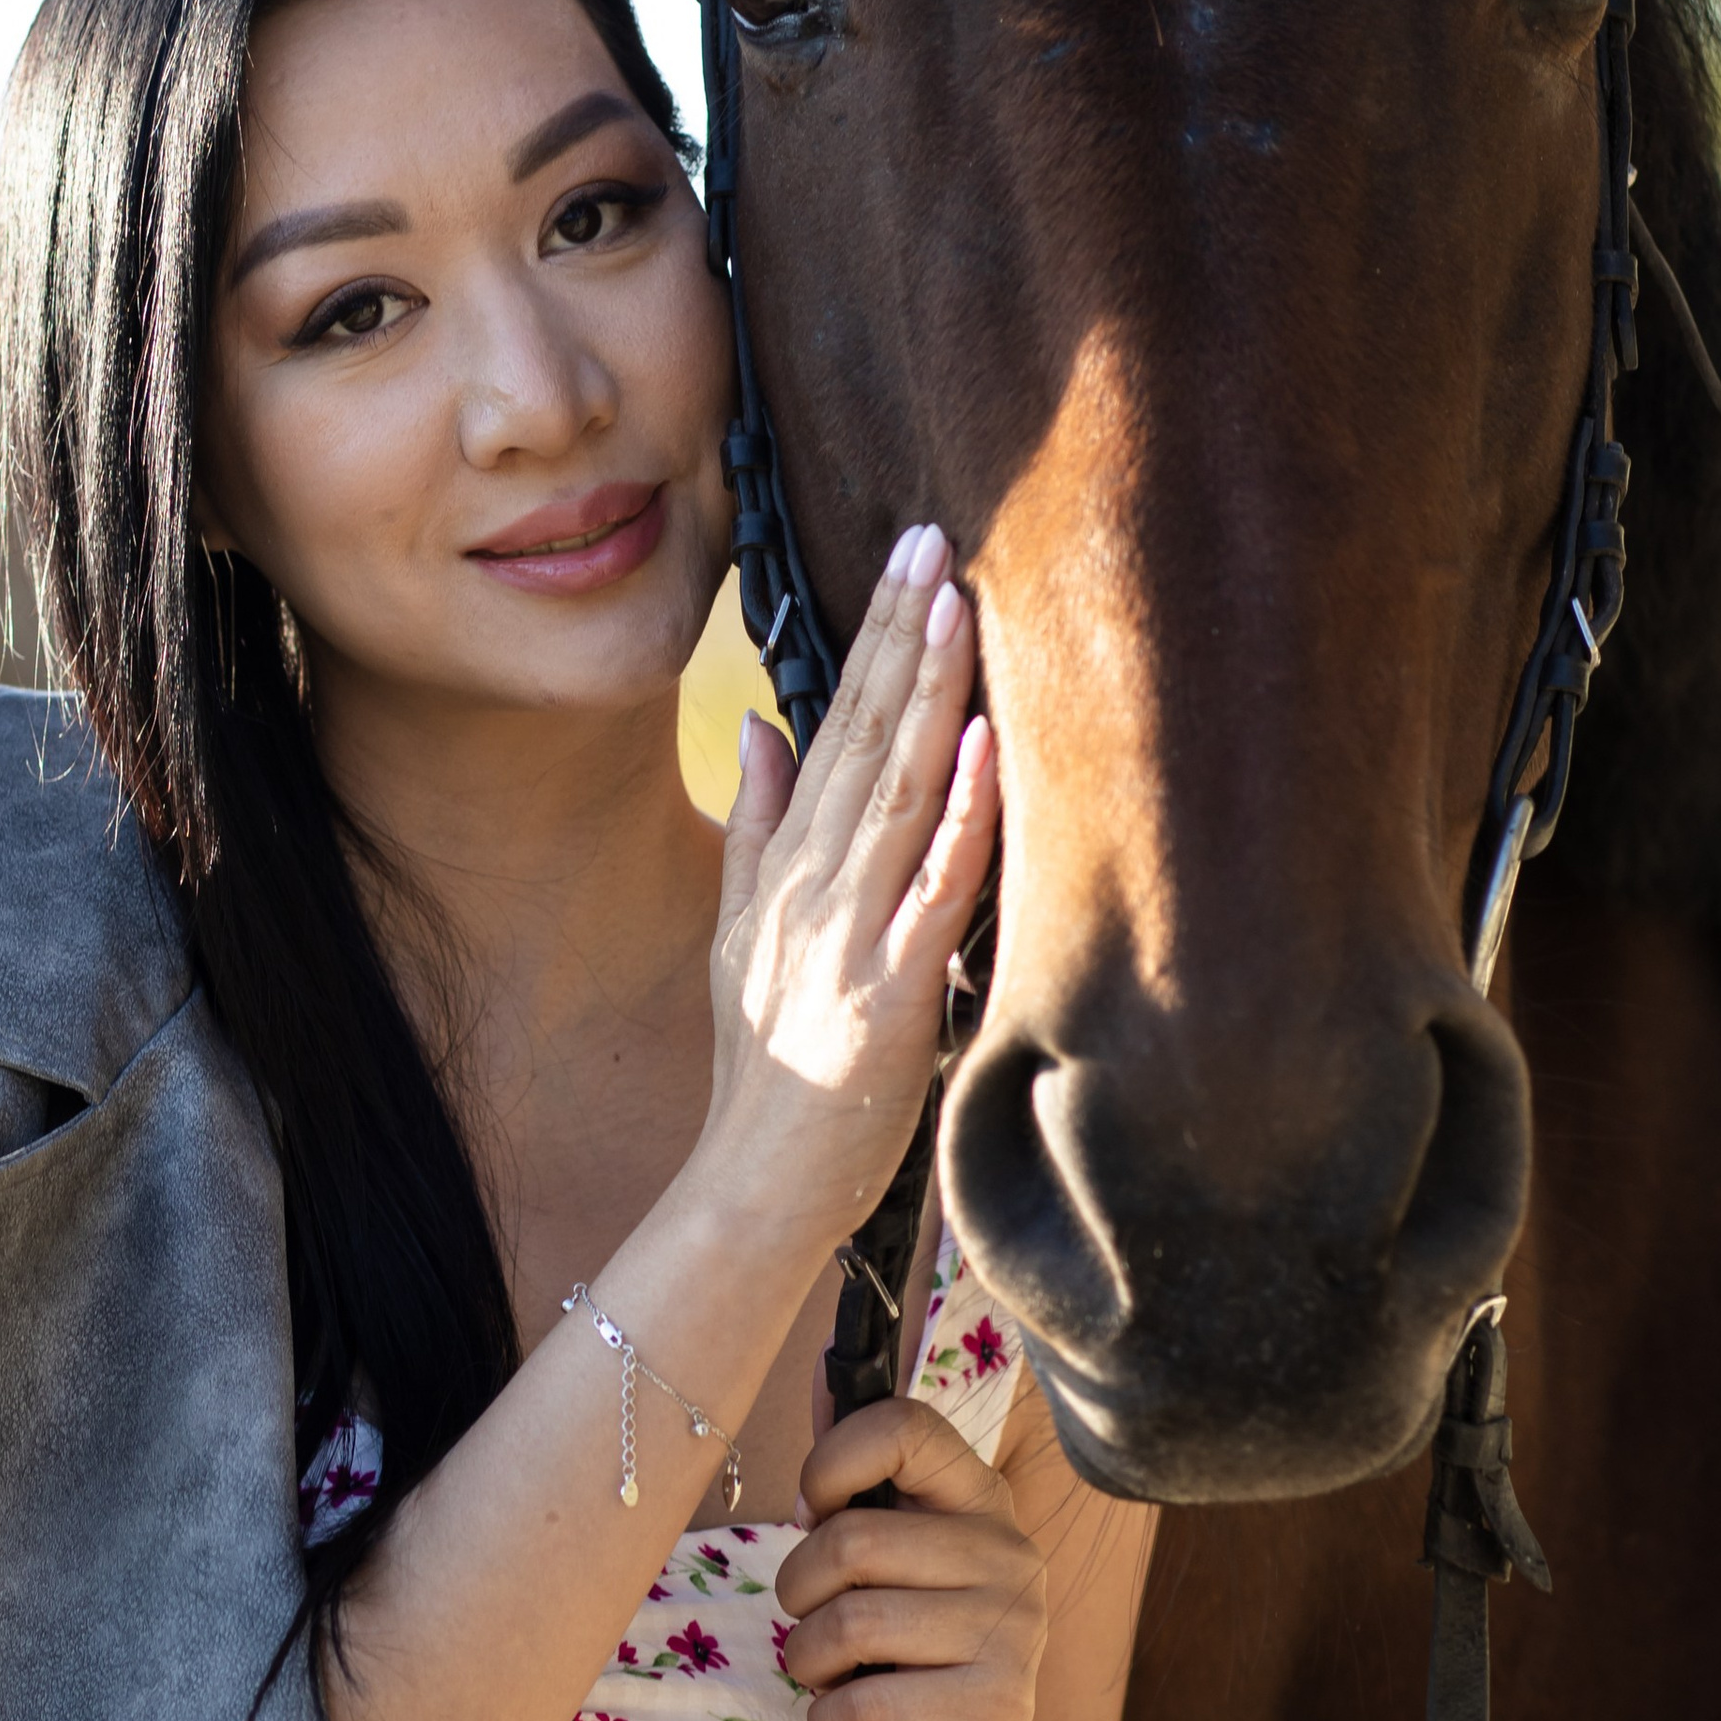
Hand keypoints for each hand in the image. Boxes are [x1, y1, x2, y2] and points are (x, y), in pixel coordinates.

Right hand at [694, 523, 997, 1271]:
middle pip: (860, 737)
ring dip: (926, 694)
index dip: (869, 638)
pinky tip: (981, 743)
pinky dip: (957, 811)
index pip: (830, 726)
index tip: (902, 558)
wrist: (758, 1180)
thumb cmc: (764, 1065)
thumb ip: (753, 826)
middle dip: (898, 635)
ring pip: (894, 789)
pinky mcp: (892, 987)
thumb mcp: (739, 934)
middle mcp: (814, 882)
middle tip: (932, 539)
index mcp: (786, 865)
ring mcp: (850, 930)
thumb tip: (758, 727)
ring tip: (954, 604)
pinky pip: (933, 885)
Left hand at [775, 1395, 1049, 1720]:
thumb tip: (823, 1362)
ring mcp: (1014, 1631)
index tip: (813, 1510)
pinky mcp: (998, 1707)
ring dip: (806, 1660)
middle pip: (853, 1540)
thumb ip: (851, 1471)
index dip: (831, 1462)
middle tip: (807, 1619)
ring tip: (825, 1673)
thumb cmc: (899, 1656)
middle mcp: (1010, 1554)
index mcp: (980, 1500)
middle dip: (796, 1590)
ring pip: (849, 1622)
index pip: (905, 1425)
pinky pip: (865, 1703)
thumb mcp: (875, 1560)